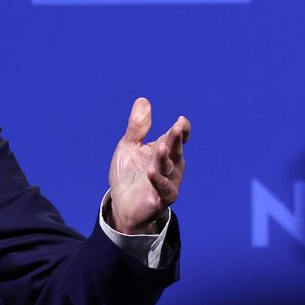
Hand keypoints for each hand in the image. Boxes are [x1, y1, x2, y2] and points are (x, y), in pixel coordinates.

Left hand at [106, 97, 189, 234]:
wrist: (122, 204)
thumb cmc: (129, 174)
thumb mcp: (129, 147)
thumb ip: (137, 127)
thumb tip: (143, 100)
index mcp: (165, 150)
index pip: (179, 138)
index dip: (182, 130)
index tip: (181, 121)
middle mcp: (171, 165)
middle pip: (176, 150)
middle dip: (176, 140)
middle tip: (177, 128)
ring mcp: (167, 182)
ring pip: (169, 169)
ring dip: (165, 158)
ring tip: (160, 147)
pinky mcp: (160, 199)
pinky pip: (163, 190)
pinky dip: (158, 181)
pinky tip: (151, 172)